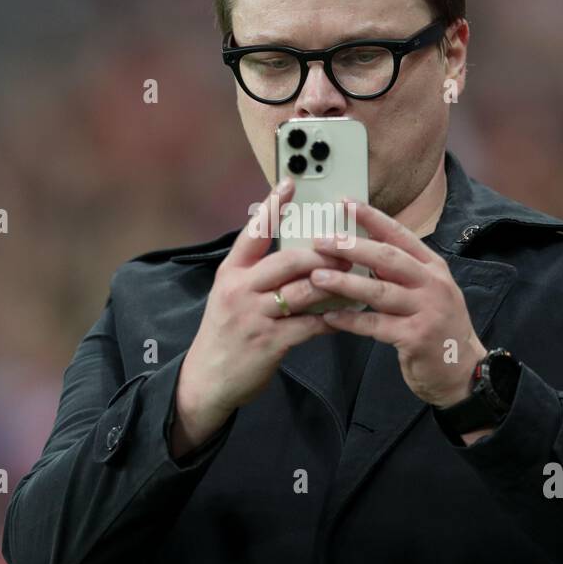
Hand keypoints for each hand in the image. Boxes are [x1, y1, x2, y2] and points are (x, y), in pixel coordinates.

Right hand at [172, 178, 351, 456]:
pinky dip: (332, 319)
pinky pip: (311, 325)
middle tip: (347, 250)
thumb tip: (296, 253)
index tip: (291, 183)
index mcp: (231, 273)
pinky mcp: (269, 342)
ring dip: (335, 284)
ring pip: (305, 290)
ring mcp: (254, 317)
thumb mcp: (230, 296)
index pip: (253, 232)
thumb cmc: (227, 334)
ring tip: (355, 279)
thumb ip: (256, 274)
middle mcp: (240, 290)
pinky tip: (347, 316)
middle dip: (323, 254)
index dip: (273, 206)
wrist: (207, 380)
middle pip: (289, 260)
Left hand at [308, 198, 486, 408]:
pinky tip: (329, 316)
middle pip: (388, 258)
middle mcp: (433, 284)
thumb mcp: (428, 291)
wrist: (463, 371)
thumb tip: (363, 250)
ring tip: (316, 276)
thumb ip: (402, 272)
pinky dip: (350, 320)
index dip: (372, 217)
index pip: (400, 235)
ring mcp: (427, 310)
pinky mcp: (416, 337)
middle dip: (352, 247)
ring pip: (379, 291)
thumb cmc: (438, 327)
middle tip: (321, 241)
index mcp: (433, 267)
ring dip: (345, 282)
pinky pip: (375, 325)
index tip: (345, 203)